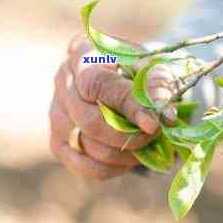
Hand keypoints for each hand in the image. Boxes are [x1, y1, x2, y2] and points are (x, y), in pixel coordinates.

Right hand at [49, 34, 176, 179]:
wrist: (123, 78)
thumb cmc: (138, 69)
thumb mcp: (153, 65)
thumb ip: (158, 85)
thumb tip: (165, 115)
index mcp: (83, 54)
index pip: (98, 84)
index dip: (128, 106)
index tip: (154, 124)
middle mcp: (62, 82)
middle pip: (89, 120)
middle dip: (128, 135)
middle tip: (154, 133)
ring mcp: (56, 113)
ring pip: (86, 145)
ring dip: (123, 153)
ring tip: (145, 144)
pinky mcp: (58, 141)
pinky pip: (83, 166)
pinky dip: (111, 168)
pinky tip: (129, 158)